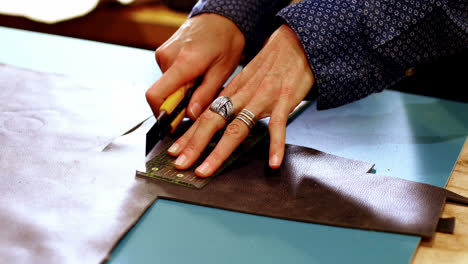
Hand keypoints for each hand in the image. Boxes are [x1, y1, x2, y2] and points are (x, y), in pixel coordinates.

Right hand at [145, 13, 244, 118]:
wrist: (221, 17)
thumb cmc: (226, 40)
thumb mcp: (222, 71)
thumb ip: (205, 95)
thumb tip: (191, 115)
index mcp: (183, 63)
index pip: (156, 96)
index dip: (162, 114)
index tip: (174, 123)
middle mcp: (167, 57)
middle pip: (161, 94)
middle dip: (178, 104)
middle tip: (198, 101)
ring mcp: (163, 54)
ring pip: (165, 86)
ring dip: (180, 92)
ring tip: (200, 82)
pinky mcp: (163, 53)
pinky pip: (167, 77)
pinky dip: (179, 82)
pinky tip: (195, 75)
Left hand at [168, 24, 314, 176]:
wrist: (295, 41)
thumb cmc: (272, 61)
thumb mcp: (248, 77)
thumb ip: (235, 96)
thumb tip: (221, 114)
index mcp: (234, 90)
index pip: (205, 114)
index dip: (188, 134)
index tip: (174, 151)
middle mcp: (243, 95)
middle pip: (213, 121)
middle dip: (194, 145)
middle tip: (180, 163)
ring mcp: (262, 98)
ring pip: (237, 128)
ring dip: (219, 152)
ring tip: (206, 169)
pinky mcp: (284, 100)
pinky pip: (278, 125)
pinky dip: (276, 145)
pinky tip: (274, 163)